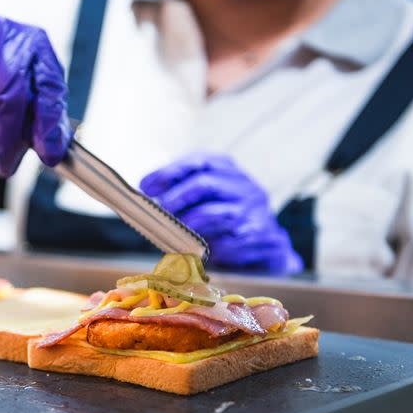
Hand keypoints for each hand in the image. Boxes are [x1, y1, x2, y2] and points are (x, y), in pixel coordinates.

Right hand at [0, 17, 71, 176]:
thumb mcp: (28, 94)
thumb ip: (44, 120)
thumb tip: (51, 152)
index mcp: (34, 43)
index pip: (49, 85)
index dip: (49, 124)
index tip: (48, 155)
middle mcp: (3, 35)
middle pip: (10, 97)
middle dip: (8, 139)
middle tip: (6, 164)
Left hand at [140, 153, 302, 273]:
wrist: (266, 244)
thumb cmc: (224, 220)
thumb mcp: (206, 199)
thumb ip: (182, 194)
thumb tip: (147, 196)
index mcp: (229, 169)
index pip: (198, 161)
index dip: (169, 172)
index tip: (146, 186)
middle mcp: (245, 186)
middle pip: (205, 183)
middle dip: (176, 197)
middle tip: (160, 211)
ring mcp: (256, 211)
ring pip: (218, 214)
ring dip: (190, 223)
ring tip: (174, 232)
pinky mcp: (261, 236)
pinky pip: (230, 242)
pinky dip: (210, 247)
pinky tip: (198, 251)